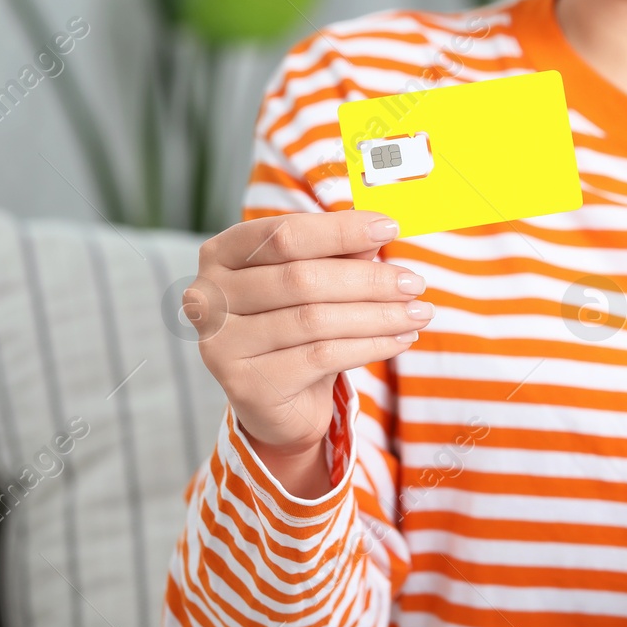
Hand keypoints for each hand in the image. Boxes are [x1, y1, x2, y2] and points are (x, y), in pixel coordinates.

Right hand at [187, 211, 432, 495]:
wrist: (280, 399)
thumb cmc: (298, 323)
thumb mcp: (319, 280)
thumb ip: (340, 253)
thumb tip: (379, 231)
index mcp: (222, 254)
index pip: (285, 233)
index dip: (341, 230)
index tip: (391, 227)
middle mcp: (207, 296)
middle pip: (302, 279)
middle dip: (369, 280)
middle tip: (416, 283)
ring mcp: (220, 343)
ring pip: (315, 320)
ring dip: (378, 315)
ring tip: (419, 313)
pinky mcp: (244, 384)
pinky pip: (322, 357)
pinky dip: (371, 346)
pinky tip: (401, 340)